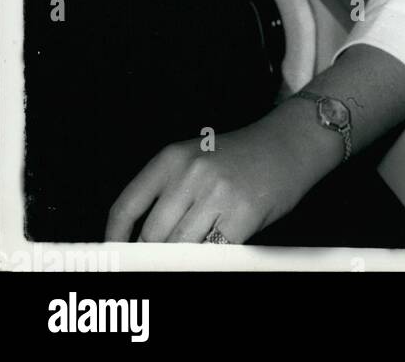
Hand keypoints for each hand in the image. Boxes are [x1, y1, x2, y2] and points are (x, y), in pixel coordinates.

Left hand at [104, 109, 318, 244]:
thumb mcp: (196, 160)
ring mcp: (217, 194)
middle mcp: (190, 173)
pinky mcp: (242, 214)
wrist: (290, 142)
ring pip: (180, 248)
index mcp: (171, 158)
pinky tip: (213, 253)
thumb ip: (167, 192)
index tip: (114, 257)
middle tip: (157, 261)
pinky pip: (213, 253)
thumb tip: (140, 239)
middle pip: (152, 236)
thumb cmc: (241, 156)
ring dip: (182, 258)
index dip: (115, 240)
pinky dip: (210, 259)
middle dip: (153, 255)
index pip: (126, 206)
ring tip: (190, 254)